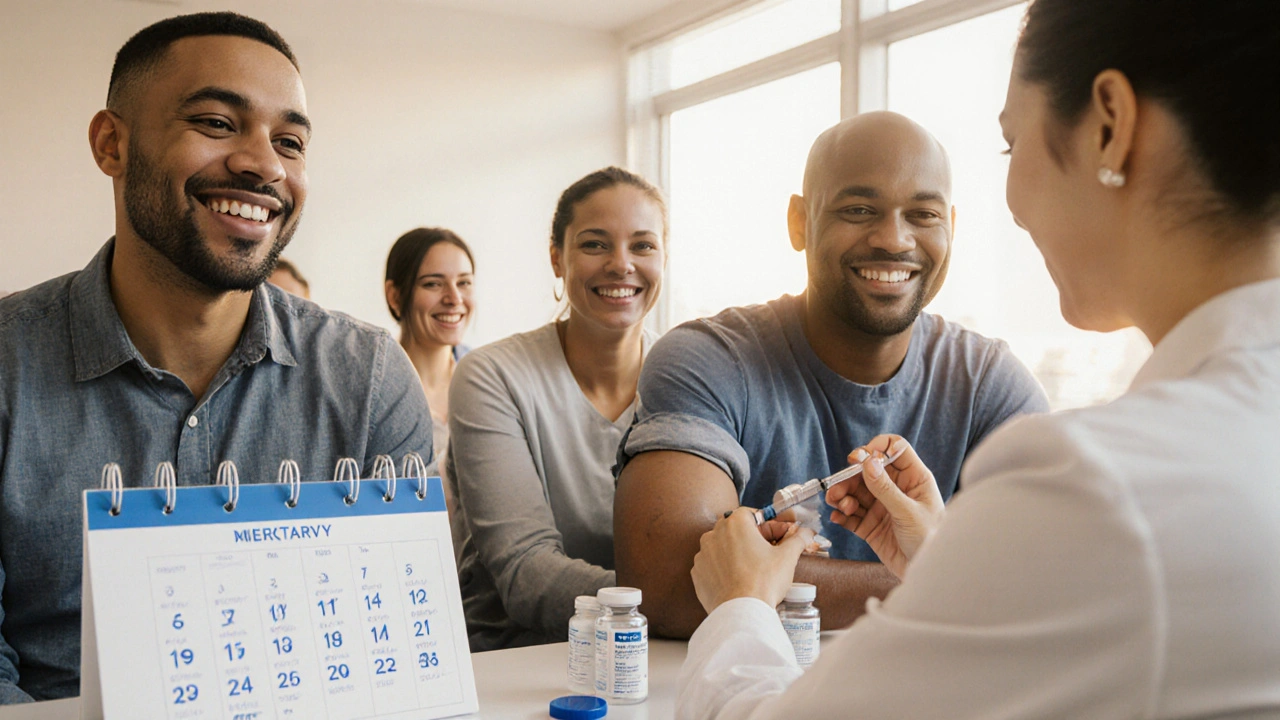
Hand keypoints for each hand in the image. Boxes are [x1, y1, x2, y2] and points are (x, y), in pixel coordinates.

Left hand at [691, 508, 813, 612]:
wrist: (742, 612)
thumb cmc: (763, 582)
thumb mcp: (787, 558)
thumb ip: (797, 540)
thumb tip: (807, 533)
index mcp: (735, 523)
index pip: (752, 515)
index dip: (767, 525)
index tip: (777, 537)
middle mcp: (714, 534)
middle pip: (735, 529)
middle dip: (751, 538)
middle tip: (766, 553)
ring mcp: (703, 554)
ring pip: (722, 546)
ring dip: (735, 553)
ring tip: (752, 569)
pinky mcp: (698, 573)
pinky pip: (712, 565)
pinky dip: (722, 569)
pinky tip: (736, 580)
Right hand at [825, 435, 943, 578]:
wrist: (929, 574)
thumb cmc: (931, 540)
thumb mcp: (908, 512)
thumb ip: (885, 488)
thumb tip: (867, 462)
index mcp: (914, 479)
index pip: (895, 450)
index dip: (877, 448)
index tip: (860, 458)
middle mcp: (897, 489)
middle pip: (868, 471)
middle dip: (850, 477)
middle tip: (837, 486)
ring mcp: (882, 507)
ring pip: (856, 493)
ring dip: (842, 495)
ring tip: (837, 503)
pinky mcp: (871, 526)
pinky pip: (851, 515)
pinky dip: (841, 514)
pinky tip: (837, 517)